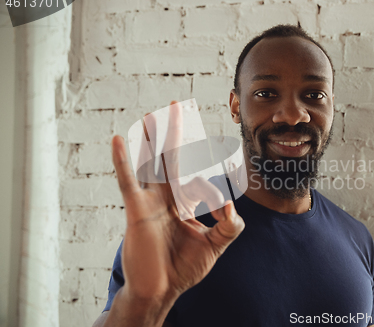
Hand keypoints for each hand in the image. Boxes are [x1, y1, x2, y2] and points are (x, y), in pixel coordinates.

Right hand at [111, 101, 244, 319]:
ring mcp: (151, 201)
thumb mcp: (215, 246)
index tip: (222, 199)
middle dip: (176, 131)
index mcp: (185, 202)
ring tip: (152, 114)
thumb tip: (232, 204)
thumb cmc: (184, 268)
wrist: (161, 290)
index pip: (200, 178)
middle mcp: (168, 196)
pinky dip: (123, 161)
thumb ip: (230, 226)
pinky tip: (119, 140)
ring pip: (152, 162)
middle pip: (173, 157)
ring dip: (152, 138)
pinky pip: (129, 181)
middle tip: (177, 105)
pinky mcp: (137, 210)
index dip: (213, 183)